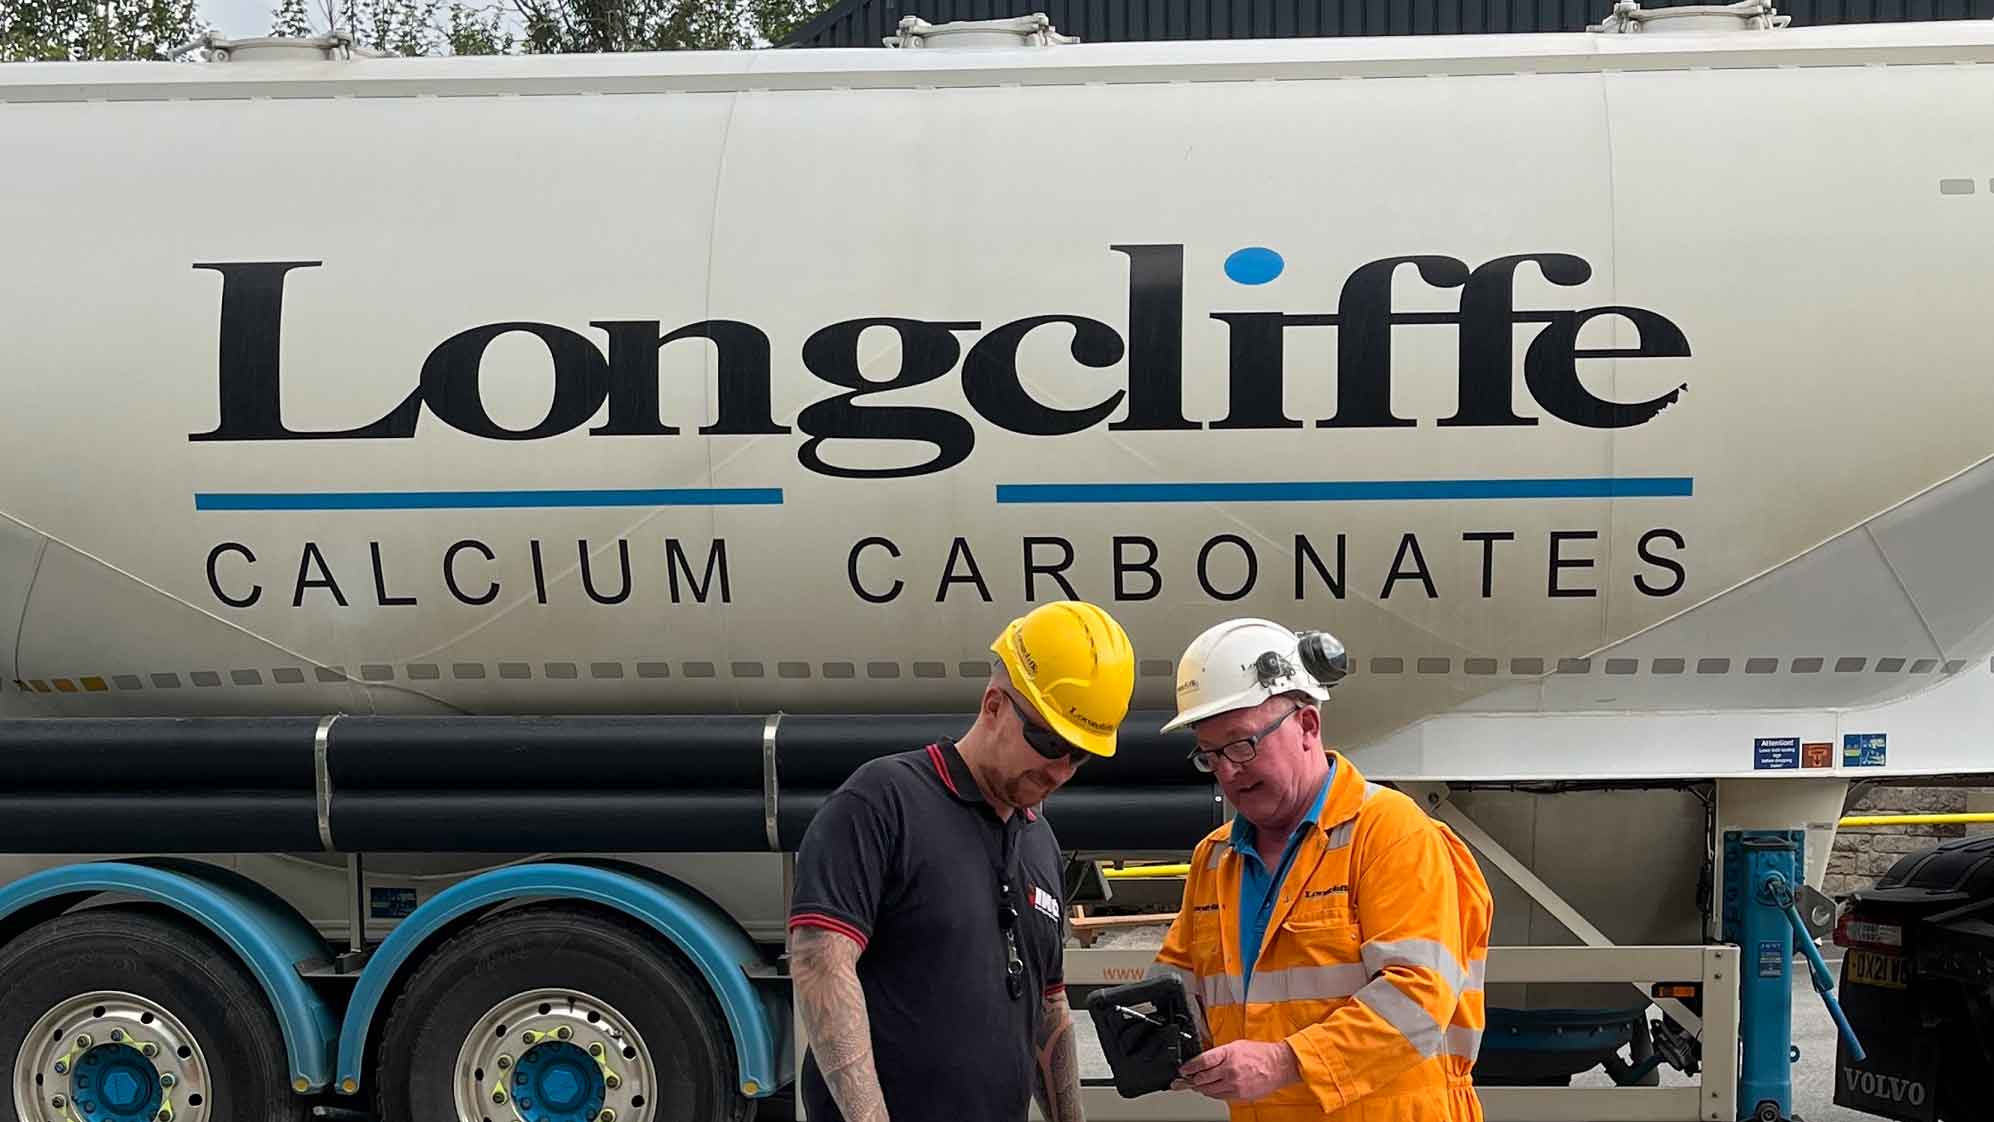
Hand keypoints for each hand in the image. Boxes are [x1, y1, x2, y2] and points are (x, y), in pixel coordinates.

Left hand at [1174, 1038, 1301, 1100]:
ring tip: (1196, 1084)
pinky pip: (1219, 1096)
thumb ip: (1219, 1053)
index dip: (1189, 1066)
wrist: (1278, 1066)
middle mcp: (1229, 1070)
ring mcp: (1234, 1084)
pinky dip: (1212, 1093)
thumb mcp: (1237, 1045)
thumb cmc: (1260, 1054)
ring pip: (1209, 1090)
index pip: (1202, 1061)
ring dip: (1200, 1087)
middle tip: (1184, 1079)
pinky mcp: (1239, 1095)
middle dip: (1191, 1079)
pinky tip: (1210, 1089)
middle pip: (1202, 1078)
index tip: (1183, 1069)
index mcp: (1228, 1054)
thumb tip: (1204, 1060)